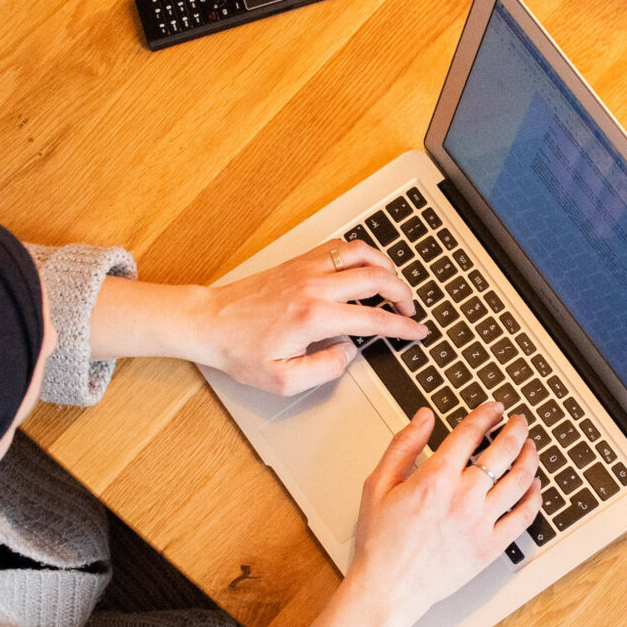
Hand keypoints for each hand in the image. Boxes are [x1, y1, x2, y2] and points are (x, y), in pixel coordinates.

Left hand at [190, 241, 427, 394]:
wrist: (208, 323)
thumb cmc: (240, 351)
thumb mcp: (284, 379)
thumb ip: (325, 369)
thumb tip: (348, 352)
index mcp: (314, 317)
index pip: (373, 319)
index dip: (402, 327)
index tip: (417, 331)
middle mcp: (314, 286)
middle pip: (376, 277)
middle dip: (403, 293)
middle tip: (410, 309)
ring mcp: (306, 268)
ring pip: (361, 252)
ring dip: (385, 266)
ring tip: (394, 283)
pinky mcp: (297, 261)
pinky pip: (339, 247)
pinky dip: (360, 254)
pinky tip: (365, 267)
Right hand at [334, 403, 542, 626]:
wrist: (387, 589)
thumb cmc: (380, 542)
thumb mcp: (378, 485)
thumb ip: (403, 445)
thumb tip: (423, 418)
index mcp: (435, 478)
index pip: (471, 432)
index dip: (487, 414)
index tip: (495, 409)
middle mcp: (463, 497)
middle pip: (504, 451)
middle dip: (516, 429)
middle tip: (519, 422)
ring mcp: (481, 523)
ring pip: (520, 481)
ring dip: (530, 458)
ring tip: (531, 448)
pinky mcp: (491, 547)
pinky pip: (523, 517)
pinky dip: (534, 498)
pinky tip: (534, 487)